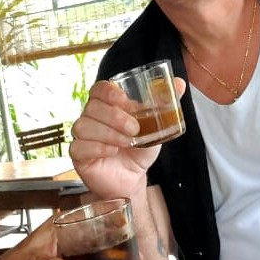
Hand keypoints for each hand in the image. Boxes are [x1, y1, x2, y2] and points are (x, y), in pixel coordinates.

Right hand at [69, 78, 185, 198]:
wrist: (134, 176)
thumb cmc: (140, 148)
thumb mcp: (156, 125)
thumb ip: (165, 104)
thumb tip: (180, 83)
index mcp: (107, 105)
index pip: (99, 89)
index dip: (109, 92)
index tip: (125, 100)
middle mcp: (91, 117)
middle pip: (92, 107)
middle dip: (115, 116)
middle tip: (134, 128)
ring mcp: (82, 136)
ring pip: (84, 126)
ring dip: (108, 133)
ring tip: (127, 142)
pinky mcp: (79, 155)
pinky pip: (79, 146)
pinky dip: (97, 147)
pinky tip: (112, 151)